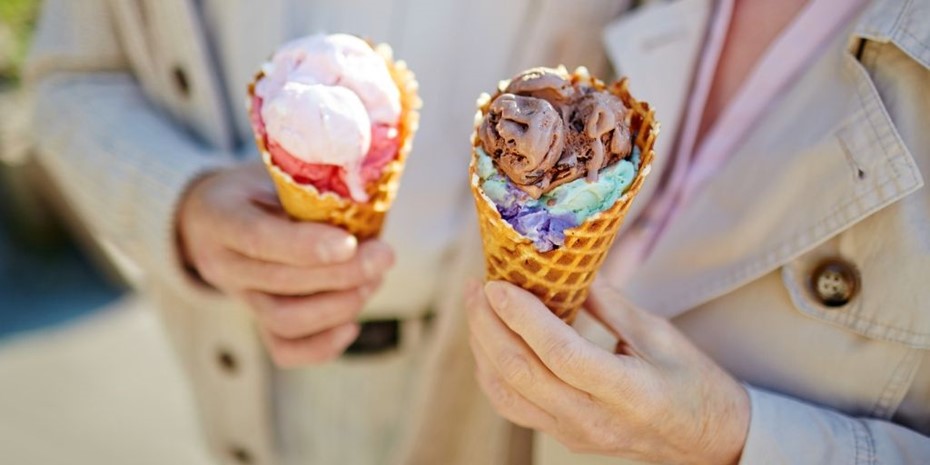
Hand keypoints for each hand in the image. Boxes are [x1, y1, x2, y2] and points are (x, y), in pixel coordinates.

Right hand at [178, 162, 394, 366]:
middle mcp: (223, 263)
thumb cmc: (256, 187)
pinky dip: (322, 346)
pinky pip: (284, 349)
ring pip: (285, 320)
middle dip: (343, 274)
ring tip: (374, 280)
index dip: (306, 246)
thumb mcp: (272, 170)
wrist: (215, 218)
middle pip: (282, 282)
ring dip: (340, 305)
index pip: (258, 238)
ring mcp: (240, 297)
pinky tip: (353, 324)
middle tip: (384, 256)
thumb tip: (368, 191)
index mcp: (220, 217)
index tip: (349, 243)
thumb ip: (307, 184)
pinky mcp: (258, 320)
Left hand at [465, 279, 749, 464]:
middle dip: (488, 326)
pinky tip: (489, 342)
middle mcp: (593, 419)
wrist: (708, 440)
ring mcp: (574, 433)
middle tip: (476, 287)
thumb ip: (610, 302)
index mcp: (628, 392)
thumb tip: (567, 264)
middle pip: (521, 373)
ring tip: (478, 308)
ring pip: (507, 394)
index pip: (561, 354)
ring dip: (483, 347)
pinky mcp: (563, 436)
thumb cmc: (693, 383)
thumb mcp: (660, 334)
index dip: (523, 317)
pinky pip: (513, 407)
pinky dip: (492, 373)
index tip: (498, 284)